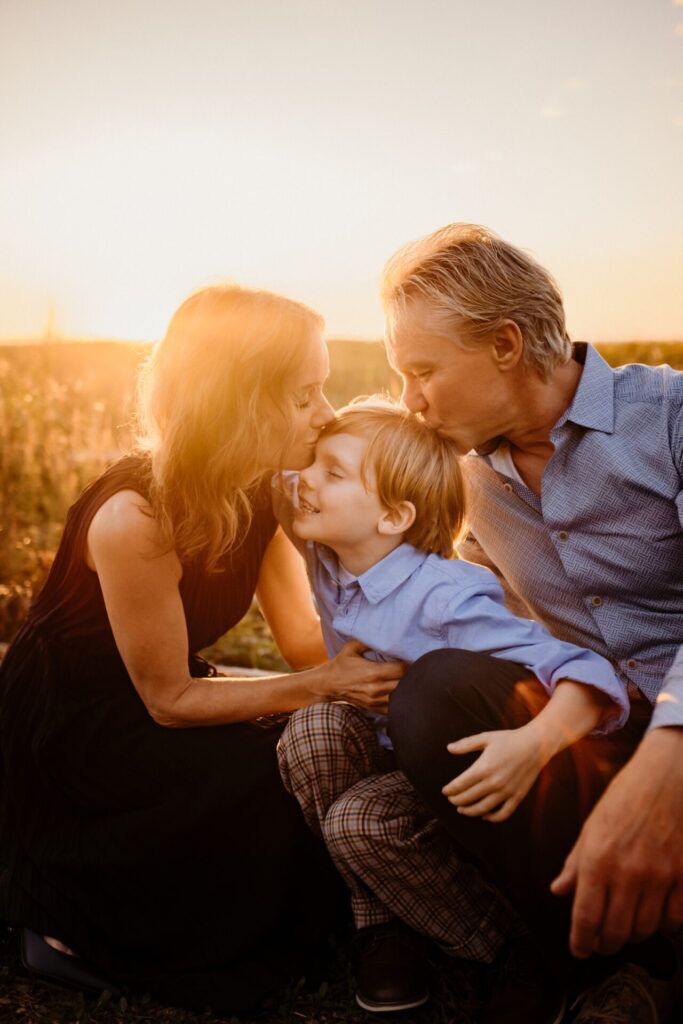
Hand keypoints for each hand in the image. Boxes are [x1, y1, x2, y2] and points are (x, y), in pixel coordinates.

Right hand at [324, 640, 404, 711]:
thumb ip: (368, 641)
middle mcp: (376, 688)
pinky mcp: (374, 708)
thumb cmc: (341, 664)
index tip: (409, 659)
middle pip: (404, 684)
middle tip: (412, 668)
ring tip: (408, 679)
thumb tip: (384, 634)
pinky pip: (394, 708)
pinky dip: (400, 701)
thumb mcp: (351, 647)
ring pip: (401, 697)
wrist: (328, 684)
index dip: (409, 663)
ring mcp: (375, 701)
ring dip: (406, 688)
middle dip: (410, 676)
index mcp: (372, 672)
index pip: (401, 669)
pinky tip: (399, 692)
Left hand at [442, 724, 544, 821]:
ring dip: (469, 811)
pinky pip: (503, 814)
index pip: (460, 785)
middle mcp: (494, 782)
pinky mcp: (517, 797)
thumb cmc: (509, 739)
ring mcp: (506, 792)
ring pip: (483, 809)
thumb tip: (448, 748)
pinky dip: (492, 818)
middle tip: (451, 800)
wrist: (535, 745)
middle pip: (469, 798)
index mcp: (484, 768)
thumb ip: (466, 744)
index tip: (445, 791)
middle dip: (456, 800)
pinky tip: (484, 815)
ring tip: (462, 810)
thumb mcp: (485, 738)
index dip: (450, 790)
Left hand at [551, 727, 682, 957]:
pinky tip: (655, 916)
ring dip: (633, 936)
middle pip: (615, 932)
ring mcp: (659, 877)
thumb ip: (575, 863)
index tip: (579, 950)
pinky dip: (664, 925)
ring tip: (625, 929)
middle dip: (605, 944)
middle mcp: (627, 873)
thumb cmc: (623, 799)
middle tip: (601, 943)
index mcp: (598, 860)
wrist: (664, 778)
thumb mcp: (591, 827)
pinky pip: (674, 918)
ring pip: (645, 930)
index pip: (586, 917)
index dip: (581, 942)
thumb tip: (558, 891)